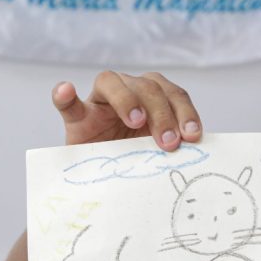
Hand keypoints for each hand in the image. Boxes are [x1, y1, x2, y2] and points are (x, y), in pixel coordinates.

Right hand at [52, 71, 201, 149]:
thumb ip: (172, 145)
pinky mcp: (76, 118)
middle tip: (169, 143)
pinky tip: (66, 90)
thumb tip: (196, 152)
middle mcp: (128, 91)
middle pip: (148, 86)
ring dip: (127, 99)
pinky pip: (67, 102)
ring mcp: (99, 102)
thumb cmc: (136, 163)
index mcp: (153, 98)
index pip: (173, 94)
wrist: (104, 179)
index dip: (186, 112)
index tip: (192, 135)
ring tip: (136, 121)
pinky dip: (64, 94)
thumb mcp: (158, 152)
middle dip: (162, 114)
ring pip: (112, 82)